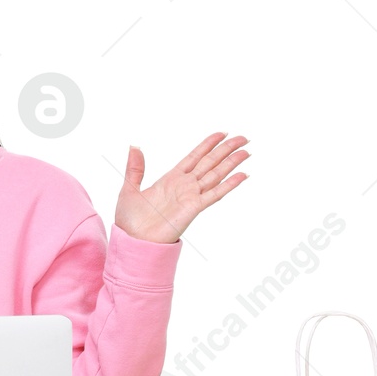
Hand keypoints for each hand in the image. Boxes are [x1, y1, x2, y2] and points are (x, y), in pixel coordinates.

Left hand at [114, 132, 248, 243]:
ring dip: (232, 163)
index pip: (194, 157)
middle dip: (226, 149)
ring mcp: (191, 196)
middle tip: (243, 138)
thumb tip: (134, 146)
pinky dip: (229, 184)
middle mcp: (185, 186)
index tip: (222, 134)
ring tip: (246, 151)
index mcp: (170, 179)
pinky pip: (215, 194)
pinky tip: (243, 175)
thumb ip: (135, 168)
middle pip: (210, 162)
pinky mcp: (194, 208)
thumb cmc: (130, 221)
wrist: (133, 241)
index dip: (208, 145)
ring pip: (216, 175)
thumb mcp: (129, 189)